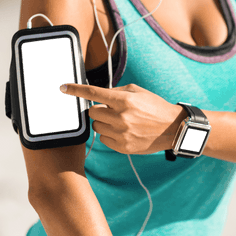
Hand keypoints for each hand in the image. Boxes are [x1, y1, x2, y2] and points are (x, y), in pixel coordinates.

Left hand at [60, 83, 184, 154]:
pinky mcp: (123, 147)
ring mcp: (122, 134)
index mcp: (124, 100)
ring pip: (97, 127)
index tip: (63, 88)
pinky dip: (109, 135)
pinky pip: (104, 139)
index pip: (94, 93)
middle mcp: (121, 117)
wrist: (172, 128)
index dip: (76, 90)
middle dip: (98, 110)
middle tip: (110, 110)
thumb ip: (116, 92)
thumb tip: (98, 96)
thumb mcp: (137, 92)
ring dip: (104, 123)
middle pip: (92, 112)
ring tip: (121, 122)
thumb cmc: (154, 107)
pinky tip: (123, 132)